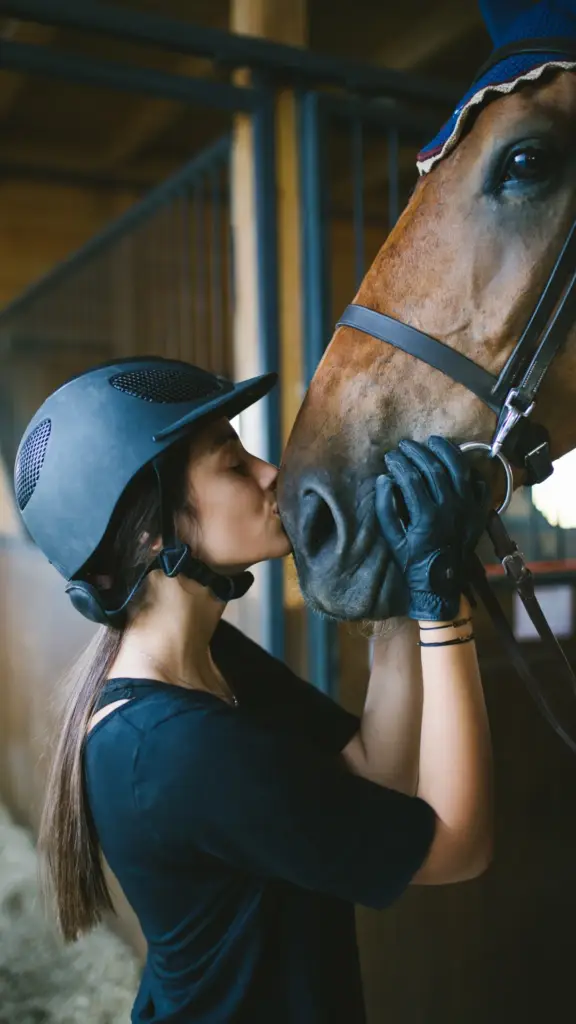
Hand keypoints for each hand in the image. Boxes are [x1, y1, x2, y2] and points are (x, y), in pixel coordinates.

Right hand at [375, 437, 489, 620]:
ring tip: (432, 441)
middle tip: (404, 445)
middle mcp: (450, 508)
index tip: (389, 457)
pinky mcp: (479, 513)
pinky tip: (458, 463)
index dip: (398, 463)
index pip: (410, 477)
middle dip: (417, 452)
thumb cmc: (412, 562)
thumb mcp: (392, 539)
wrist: (440, 585)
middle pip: (434, 468)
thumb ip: (385, 508)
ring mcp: (468, 509)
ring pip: (459, 469)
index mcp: (426, 516)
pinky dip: (470, 471)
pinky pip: (479, 485)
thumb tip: (384, 479)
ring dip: (445, 451)